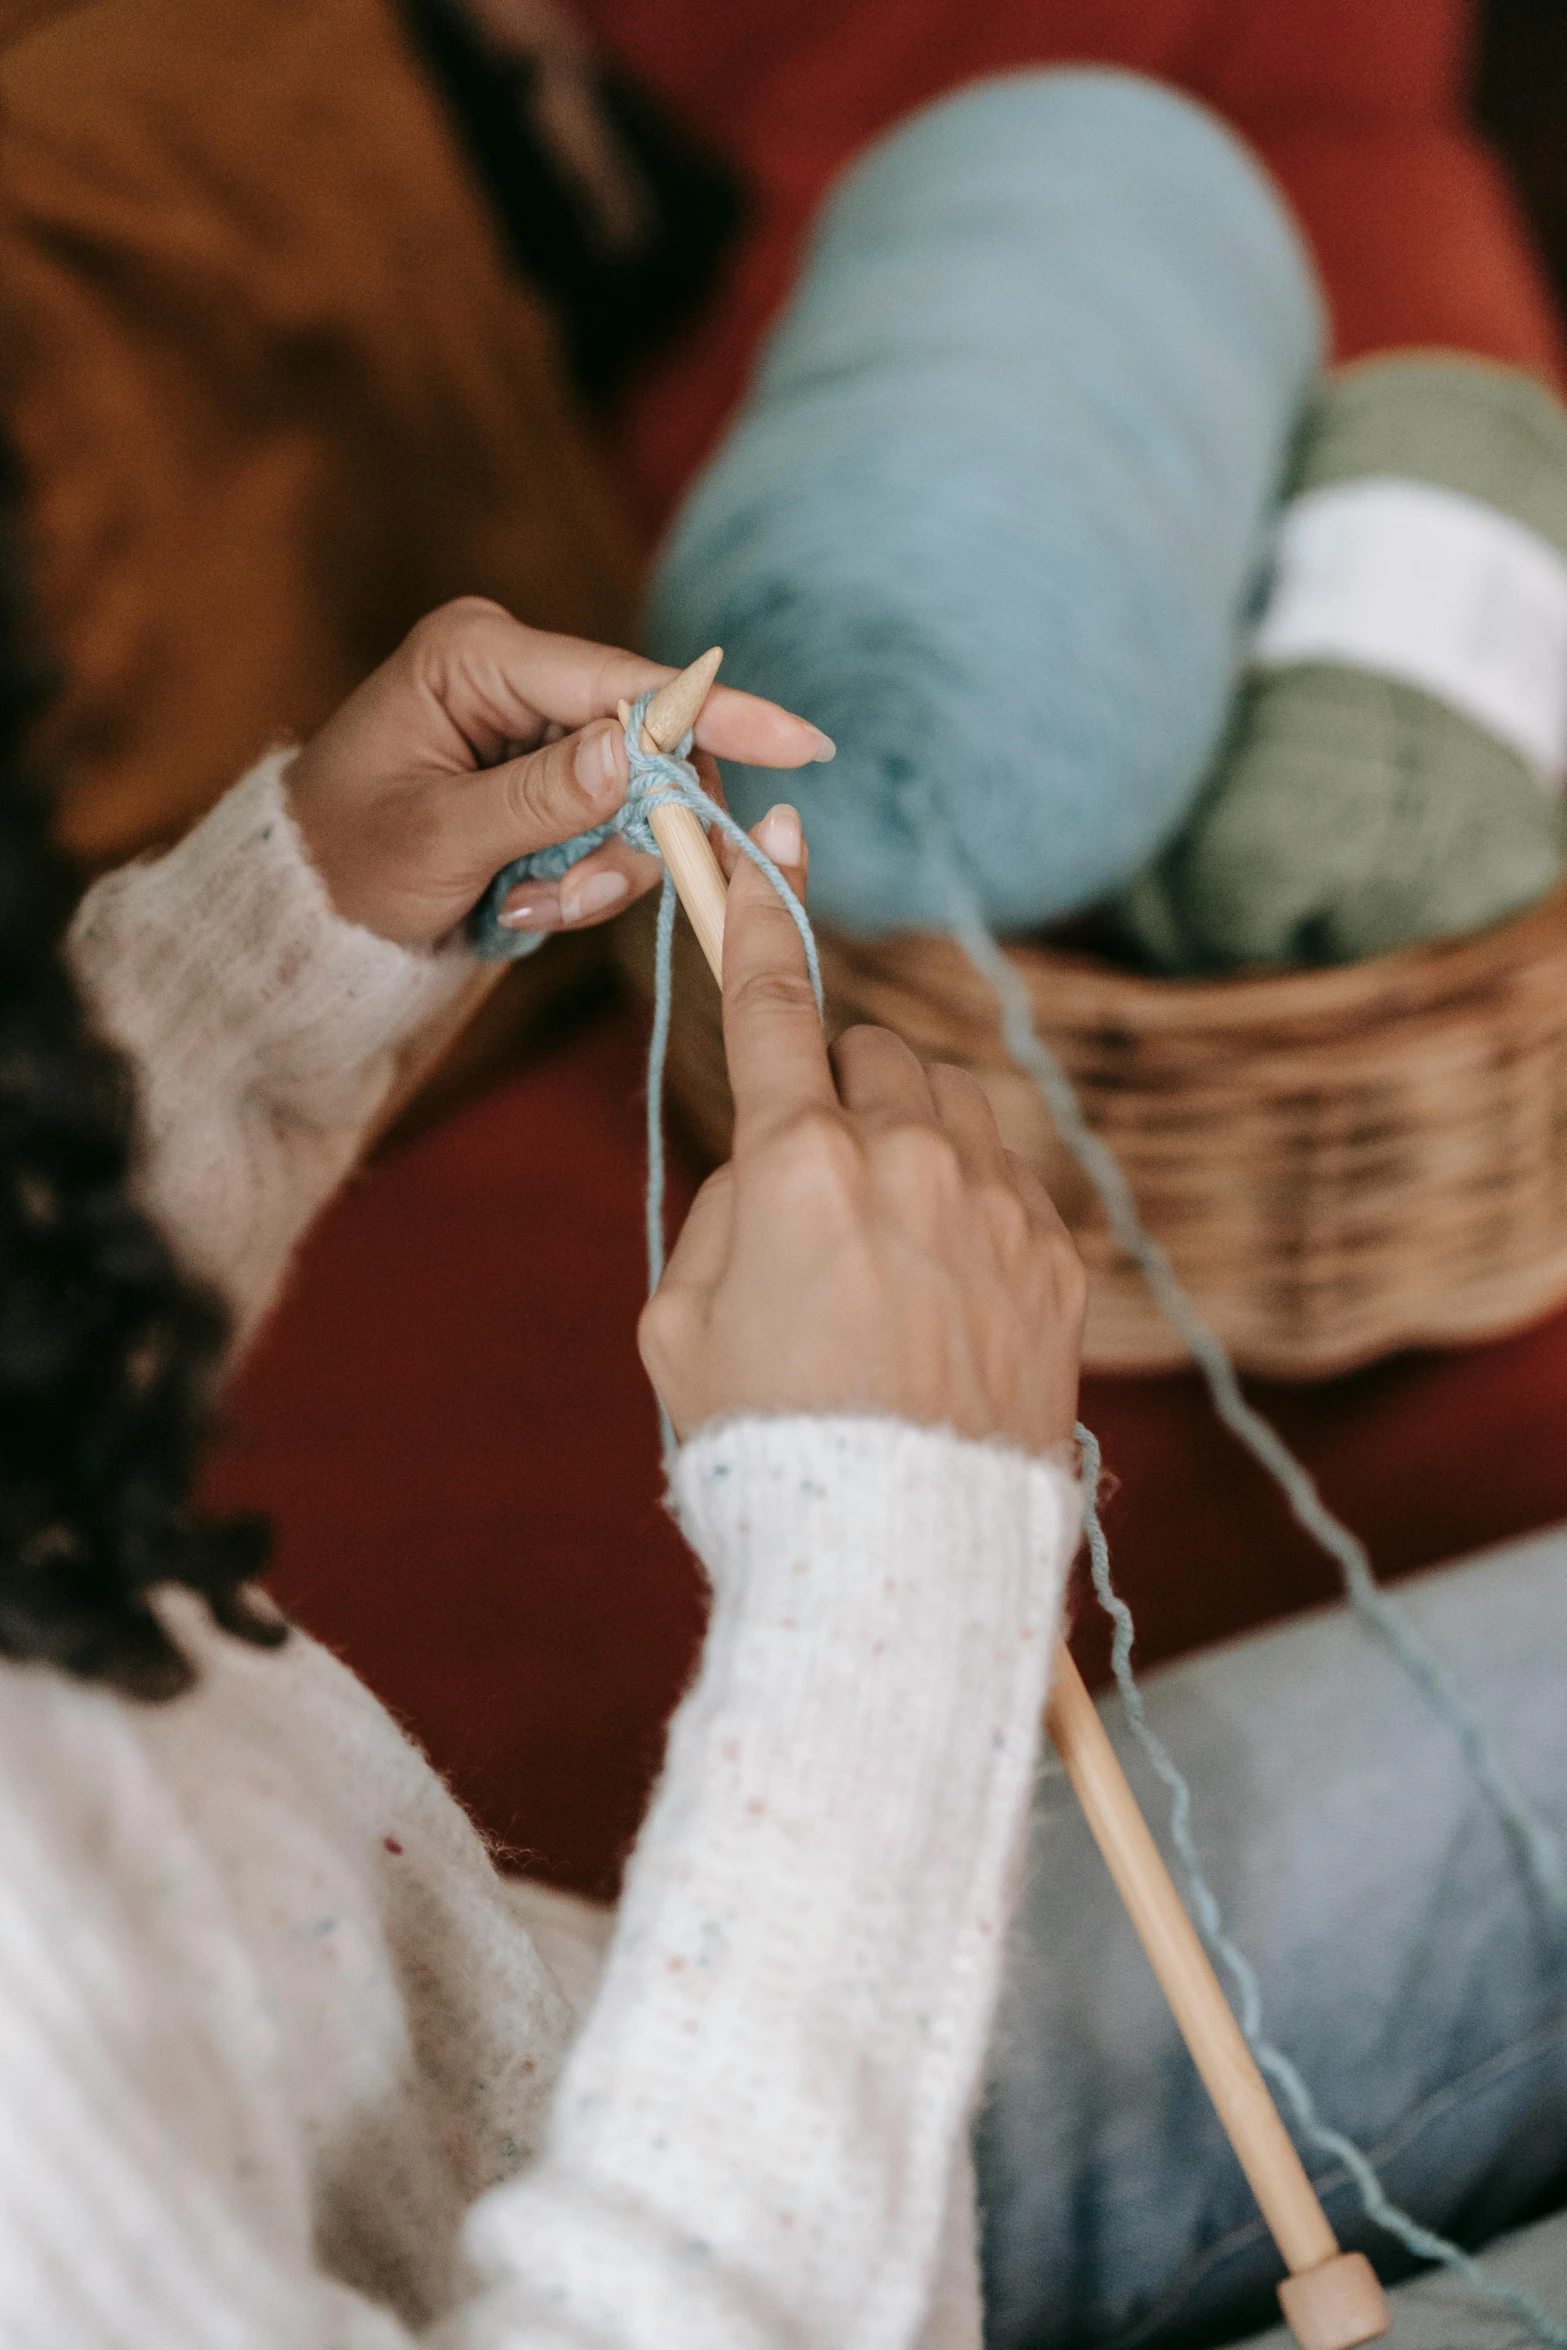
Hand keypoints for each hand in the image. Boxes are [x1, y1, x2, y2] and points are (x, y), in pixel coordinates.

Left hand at [285, 598, 832, 948]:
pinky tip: (519, 901)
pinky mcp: (553, 775)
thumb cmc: (345, 862)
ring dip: (601, 872)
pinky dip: (583, 879)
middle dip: (630, 836)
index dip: (715, 714)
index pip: (623, 680)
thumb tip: (636, 752)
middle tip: (568, 900)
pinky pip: (615, 827)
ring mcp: (539, 724)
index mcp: (477, 654)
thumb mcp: (436, 838)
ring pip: (643, 798)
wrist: (306, 908)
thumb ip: (541, 798)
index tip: (803, 741)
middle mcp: (519, 674)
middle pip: (650, 744)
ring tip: (523, 906)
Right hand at [639, 809, 1087, 1451]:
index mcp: (798, 1164)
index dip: (753, 912)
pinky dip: (966, 1208)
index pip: (772, 1003)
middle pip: (872, 1048)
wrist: (898, 1553)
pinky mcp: (1054, 1258)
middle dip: (836, 1085)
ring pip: (951, 1101)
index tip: (749, 843)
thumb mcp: (681, 1322)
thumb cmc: (766, 1445)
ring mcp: (995, 1204)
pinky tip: (940, 1296)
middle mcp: (909, 1158)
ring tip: (884, 1237)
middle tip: (813, 1179)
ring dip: (912, 1130)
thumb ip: (727, 1210)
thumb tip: (777, 1167)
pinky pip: (1004, 1183)